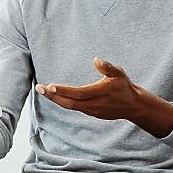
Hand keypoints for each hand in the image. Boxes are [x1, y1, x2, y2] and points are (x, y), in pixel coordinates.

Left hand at [35, 58, 172, 136]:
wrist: (133, 106)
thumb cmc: (124, 87)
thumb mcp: (119, 74)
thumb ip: (108, 67)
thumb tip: (96, 59)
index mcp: (99, 93)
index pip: (78, 93)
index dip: (64, 91)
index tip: (51, 86)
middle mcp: (93, 104)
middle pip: (69, 103)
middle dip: (53, 96)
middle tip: (39, 88)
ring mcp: (91, 111)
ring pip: (70, 106)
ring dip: (56, 99)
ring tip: (43, 91)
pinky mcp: (91, 113)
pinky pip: (74, 108)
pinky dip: (63, 102)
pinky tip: (55, 96)